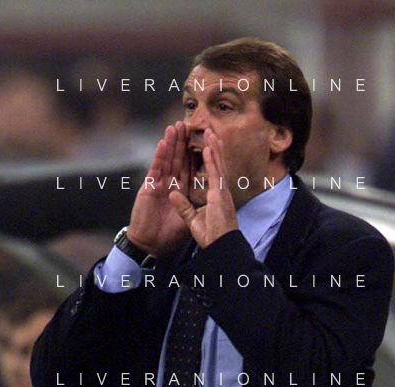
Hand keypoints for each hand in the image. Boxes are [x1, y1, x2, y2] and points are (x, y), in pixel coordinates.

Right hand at [125, 122, 190, 257]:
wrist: (150, 245)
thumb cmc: (167, 236)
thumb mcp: (187, 222)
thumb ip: (192, 208)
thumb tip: (203, 201)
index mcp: (180, 192)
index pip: (189, 168)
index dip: (195, 155)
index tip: (202, 140)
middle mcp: (170, 185)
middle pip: (178, 159)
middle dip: (182, 142)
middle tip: (186, 124)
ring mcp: (158, 185)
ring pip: (166, 160)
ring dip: (170, 143)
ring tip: (174, 127)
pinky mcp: (148, 189)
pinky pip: (155, 170)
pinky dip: (159, 156)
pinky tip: (163, 143)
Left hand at [168, 128, 238, 248]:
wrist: (220, 247)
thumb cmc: (211, 238)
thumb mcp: (192, 220)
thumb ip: (183, 206)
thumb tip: (173, 194)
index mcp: (215, 197)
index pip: (210, 173)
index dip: (207, 158)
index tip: (203, 145)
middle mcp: (220, 191)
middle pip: (215, 164)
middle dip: (212, 148)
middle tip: (210, 132)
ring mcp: (221, 192)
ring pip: (217, 165)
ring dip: (213, 147)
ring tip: (209, 132)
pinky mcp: (219, 196)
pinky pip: (215, 174)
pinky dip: (211, 160)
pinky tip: (207, 147)